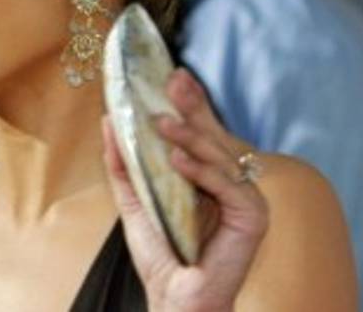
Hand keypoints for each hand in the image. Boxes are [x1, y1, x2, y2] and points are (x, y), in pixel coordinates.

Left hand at [101, 69, 268, 311]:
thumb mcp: (133, 200)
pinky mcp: (253, 219)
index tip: (173, 74)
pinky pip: (230, 187)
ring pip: (221, 157)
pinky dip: (203, 172)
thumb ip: (123, 164)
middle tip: (174, 80)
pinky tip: (178, 160)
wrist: (173, 299)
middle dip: (194, 107)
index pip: (201, 134)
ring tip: (162, 122)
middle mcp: (231, 185)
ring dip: (190, 136)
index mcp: (208, 178)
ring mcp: (246, 201)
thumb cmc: (161, 256)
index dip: (191, 104)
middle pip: (214, 137)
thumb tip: (109, 121)